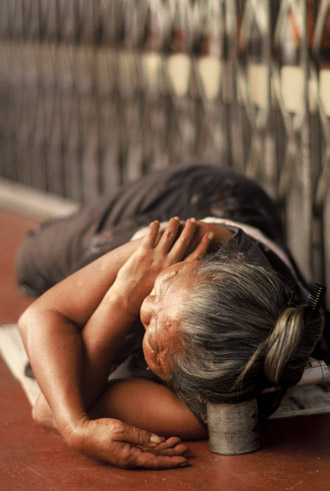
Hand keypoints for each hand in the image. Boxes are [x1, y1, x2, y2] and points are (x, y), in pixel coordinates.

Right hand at [69, 418, 188, 468]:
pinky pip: (143, 450)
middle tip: (186, 448)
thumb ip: (140, 435)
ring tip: (179, 443)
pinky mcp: (124, 451)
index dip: (171, 460)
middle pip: (155, 458)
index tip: (183, 459)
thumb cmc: (98, 432)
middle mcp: (130, 459)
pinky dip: (155, 447)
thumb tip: (159, 442)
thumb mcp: (121, 430)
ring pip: (151, 454)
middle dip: (172, 453)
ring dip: (165, 450)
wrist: (81, 435)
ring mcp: (127, 456)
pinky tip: (162, 442)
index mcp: (130, 457)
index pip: (155, 461)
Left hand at [112, 217, 211, 316]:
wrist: (127, 299)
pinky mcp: (142, 253)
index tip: (209, 235)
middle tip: (193, 221)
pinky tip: (156, 222)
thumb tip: (178, 281)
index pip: (195, 255)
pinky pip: (150, 236)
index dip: (204, 244)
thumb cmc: (145, 299)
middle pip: (183, 241)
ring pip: (169, 235)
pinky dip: (154, 228)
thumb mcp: (165, 290)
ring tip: (176, 219)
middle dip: (189, 229)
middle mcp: (168, 262)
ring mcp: (156, 256)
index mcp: (176, 272)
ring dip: (173, 225)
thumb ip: (173, 282)